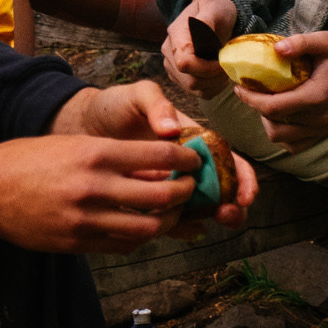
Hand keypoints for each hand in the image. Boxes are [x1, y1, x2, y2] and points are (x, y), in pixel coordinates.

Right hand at [0, 127, 200, 250]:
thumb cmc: (28, 160)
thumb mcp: (72, 145)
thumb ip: (112, 157)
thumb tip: (155, 167)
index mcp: (95, 153)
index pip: (159, 154)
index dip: (185, 159)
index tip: (195, 161)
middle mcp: (94, 186)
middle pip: (162, 195)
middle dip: (185, 192)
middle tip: (190, 189)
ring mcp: (85, 219)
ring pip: (148, 228)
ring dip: (168, 222)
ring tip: (172, 213)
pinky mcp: (76, 243)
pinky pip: (122, 246)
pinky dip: (140, 238)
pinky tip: (142, 229)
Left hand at [51, 75, 259, 235]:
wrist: (81, 125)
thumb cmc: (114, 106)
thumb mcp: (136, 95)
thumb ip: (156, 104)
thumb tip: (171, 129)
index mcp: (193, 140)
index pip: (228, 160)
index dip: (243, 178)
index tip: (245, 195)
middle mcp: (187, 166)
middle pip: (221, 190)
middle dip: (232, 206)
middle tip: (227, 214)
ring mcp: (168, 185)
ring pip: (198, 208)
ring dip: (208, 219)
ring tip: (205, 224)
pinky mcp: (148, 201)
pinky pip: (168, 217)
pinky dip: (179, 227)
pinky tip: (181, 232)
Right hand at [161, 0, 238, 93]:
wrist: (212, 16)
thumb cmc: (216, 10)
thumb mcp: (215, 8)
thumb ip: (206, 20)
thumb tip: (200, 32)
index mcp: (176, 34)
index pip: (184, 62)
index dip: (206, 68)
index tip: (223, 61)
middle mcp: (169, 52)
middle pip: (189, 80)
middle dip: (214, 77)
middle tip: (229, 66)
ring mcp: (172, 66)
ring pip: (193, 89)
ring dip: (215, 84)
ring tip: (225, 69)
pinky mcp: (179, 78)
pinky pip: (197, 93)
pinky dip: (213, 89)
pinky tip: (219, 76)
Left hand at [231, 24, 327, 147]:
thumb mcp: (322, 39)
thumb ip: (299, 43)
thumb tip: (275, 49)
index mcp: (317, 97)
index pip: (274, 108)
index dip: (251, 99)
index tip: (239, 86)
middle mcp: (320, 118)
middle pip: (274, 126)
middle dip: (257, 109)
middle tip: (252, 91)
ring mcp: (322, 127)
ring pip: (281, 138)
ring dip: (268, 122)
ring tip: (266, 101)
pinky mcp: (323, 131)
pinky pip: (294, 145)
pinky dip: (282, 134)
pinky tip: (279, 115)